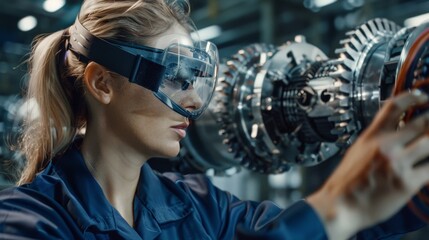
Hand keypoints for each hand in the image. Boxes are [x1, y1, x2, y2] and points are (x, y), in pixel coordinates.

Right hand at [307, 90, 428, 239]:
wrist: (340, 206)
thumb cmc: (347, 183)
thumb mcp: (357, 152)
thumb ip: (377, 141)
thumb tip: (396, 134)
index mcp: (372, 136)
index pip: (394, 106)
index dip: (412, 97)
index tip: (422, 96)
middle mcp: (386, 145)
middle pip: (422, 122)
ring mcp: (398, 163)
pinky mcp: (408, 182)